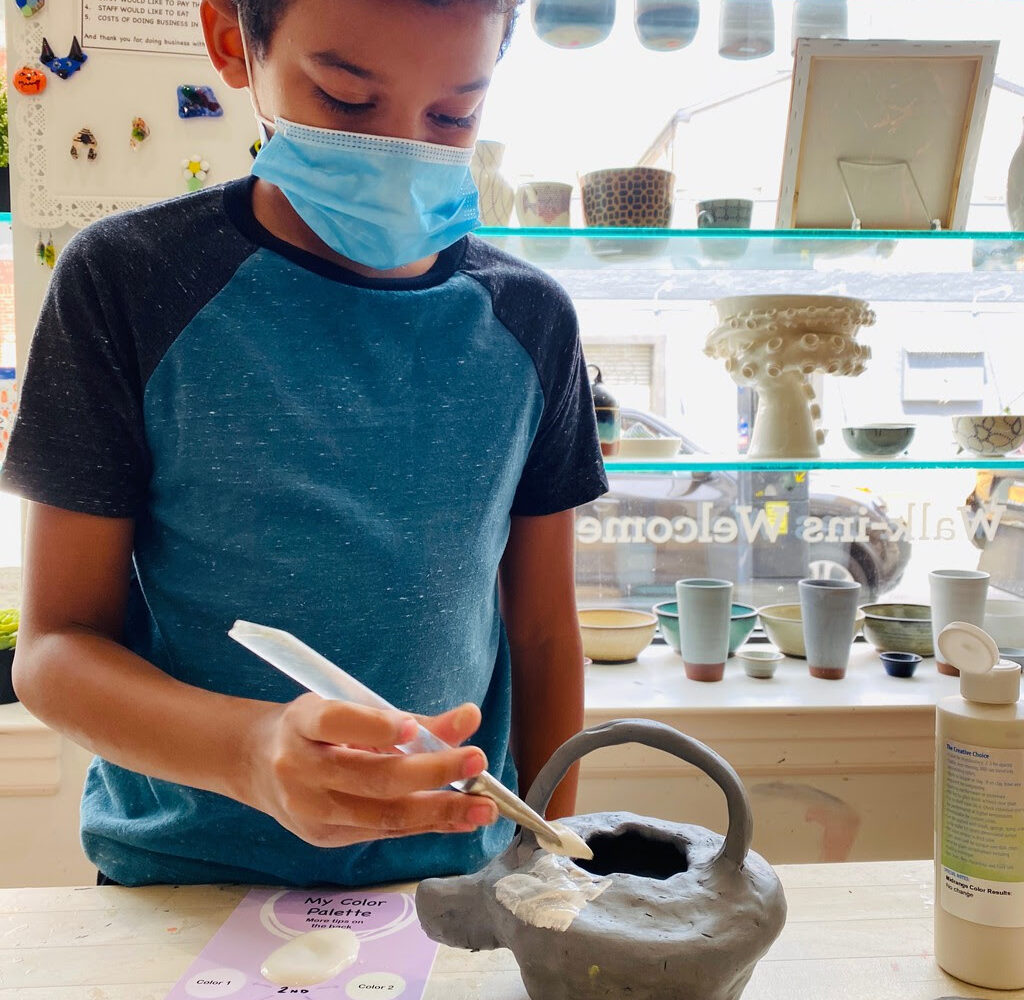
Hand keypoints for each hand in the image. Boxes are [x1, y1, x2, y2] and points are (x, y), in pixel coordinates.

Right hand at [244, 695, 498, 847]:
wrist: (259, 764)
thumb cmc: (316, 729)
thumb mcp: (350, 707)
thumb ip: (408, 719)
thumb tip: (468, 719)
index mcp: (302, 723)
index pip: (335, 723)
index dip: (376, 727)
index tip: (412, 728)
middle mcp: (299, 769)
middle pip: (371, 776)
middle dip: (431, 772)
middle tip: (476, 761)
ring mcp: (309, 810)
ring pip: (382, 814)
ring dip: (440, 811)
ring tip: (483, 806)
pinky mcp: (324, 838)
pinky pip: (383, 831)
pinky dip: (426, 824)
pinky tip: (460, 819)